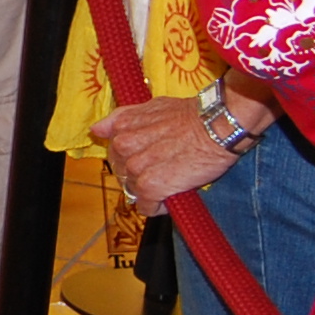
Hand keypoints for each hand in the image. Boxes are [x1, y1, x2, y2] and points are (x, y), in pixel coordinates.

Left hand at [92, 96, 241, 210]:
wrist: (217, 126)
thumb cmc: (190, 116)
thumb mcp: (151, 107)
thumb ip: (122, 118)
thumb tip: (97, 129)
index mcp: (121, 129)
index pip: (114, 155)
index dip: (132, 159)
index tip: (149, 159)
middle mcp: (124, 148)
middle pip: (123, 174)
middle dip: (140, 176)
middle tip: (164, 170)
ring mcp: (136, 168)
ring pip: (134, 191)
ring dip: (151, 192)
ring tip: (171, 181)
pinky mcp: (151, 188)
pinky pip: (146, 207)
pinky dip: (158, 207)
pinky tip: (173, 196)